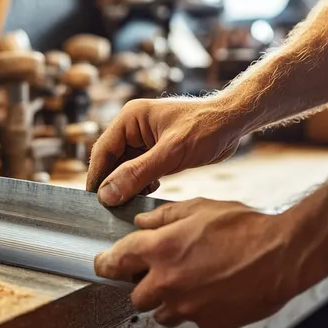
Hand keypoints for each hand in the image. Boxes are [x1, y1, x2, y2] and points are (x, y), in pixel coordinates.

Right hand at [86, 97, 244, 206]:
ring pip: (124, 168)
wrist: (234, 123)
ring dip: (127, 185)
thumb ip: (137, 174)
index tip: (93, 202)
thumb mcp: (171, 153)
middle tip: (110, 209)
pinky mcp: (155, 150)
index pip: (102, 150)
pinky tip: (149, 191)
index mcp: (130, 118)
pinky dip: (140, 184)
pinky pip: (138, 170)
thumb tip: (107, 194)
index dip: (96, 177)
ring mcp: (143, 139)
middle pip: (111, 160)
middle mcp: (132, 127)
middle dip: (112, 183)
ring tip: (130, 203)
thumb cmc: (206, 128)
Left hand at [94, 198, 307, 327]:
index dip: (104, 263)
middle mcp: (168, 283)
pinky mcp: (208, 322)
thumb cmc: (244, 227)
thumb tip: (141, 222)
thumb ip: (163, 217)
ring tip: (189, 281)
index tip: (102, 264)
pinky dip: (195, 308)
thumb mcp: (199, 209)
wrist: (283, 255)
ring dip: (166, 301)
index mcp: (160, 250)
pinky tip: (212, 289)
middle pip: (134, 296)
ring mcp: (188, 307)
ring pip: (160, 314)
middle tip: (159, 271)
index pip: (114, 261)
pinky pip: (191, 319)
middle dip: (142, 284)